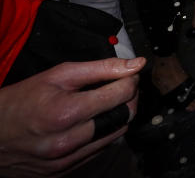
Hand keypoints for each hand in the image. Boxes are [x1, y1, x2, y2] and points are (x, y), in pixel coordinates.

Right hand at [0, 57, 143, 176]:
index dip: (130, 80)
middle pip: (124, 117)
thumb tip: (136, 64)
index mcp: (66, 113)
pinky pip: (99, 150)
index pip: (121, 95)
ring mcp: (66, 160)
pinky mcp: (64, 171)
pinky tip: (92, 121)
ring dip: (118, 116)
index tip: (128, 74)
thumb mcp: (58, 75)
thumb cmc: (20, 101)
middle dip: (128, 98)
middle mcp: (68, 142)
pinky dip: (103, 133)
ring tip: (105, 103)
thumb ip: (100, 68)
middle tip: (120, 86)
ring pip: (115, 135)